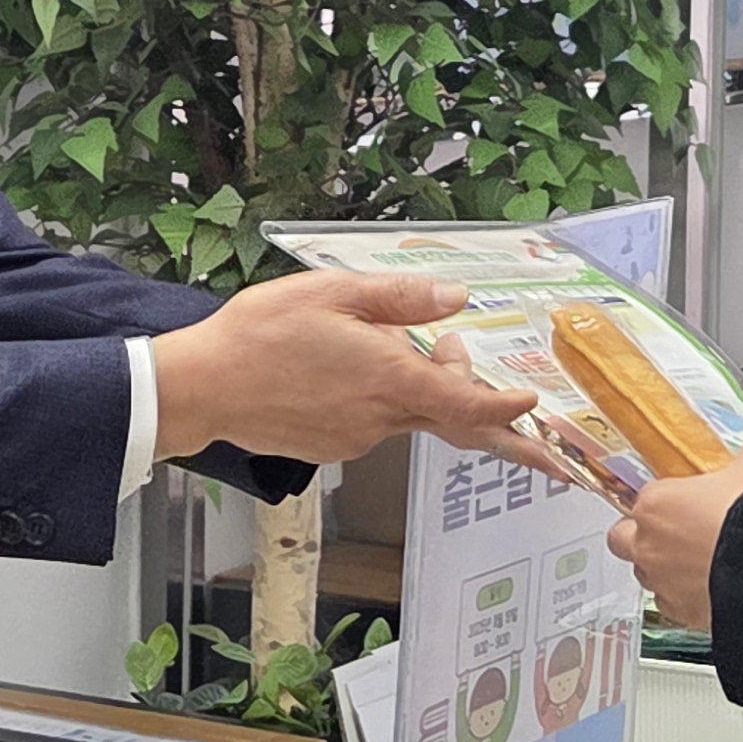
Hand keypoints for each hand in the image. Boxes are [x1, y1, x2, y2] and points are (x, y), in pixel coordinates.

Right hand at [151, 272, 553, 471]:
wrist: (202, 386)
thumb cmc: (260, 336)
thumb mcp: (333, 294)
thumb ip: (399, 299)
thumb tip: (454, 298)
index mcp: (390, 379)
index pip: (470, 404)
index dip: (509, 407)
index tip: (534, 405)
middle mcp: (381, 418)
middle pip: (452, 422)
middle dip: (498, 431)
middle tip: (540, 444)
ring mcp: (357, 439)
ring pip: (406, 416)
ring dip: (418, 392)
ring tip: (387, 346)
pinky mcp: (333, 448)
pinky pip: (372, 424)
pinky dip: (377, 402)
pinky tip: (343, 372)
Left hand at [605, 433, 742, 631]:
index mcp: (656, 503)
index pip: (646, 498)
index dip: (668, 500)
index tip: (689, 502)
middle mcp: (649, 545)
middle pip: (623, 539)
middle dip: (643, 536)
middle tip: (677, 533)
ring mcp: (662, 582)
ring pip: (647, 575)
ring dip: (665, 568)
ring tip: (701, 563)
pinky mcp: (682, 614)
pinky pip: (674, 604)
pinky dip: (687, 598)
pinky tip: (714, 588)